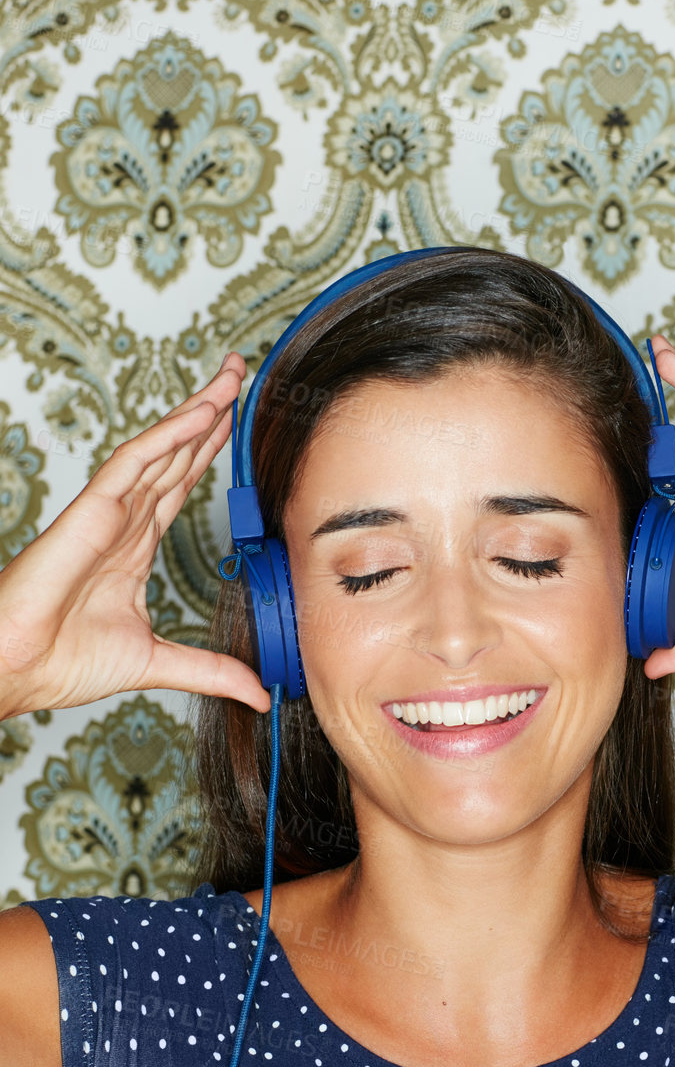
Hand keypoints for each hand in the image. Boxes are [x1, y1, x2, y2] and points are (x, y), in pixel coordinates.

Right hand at [0, 354, 269, 717]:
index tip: (237, 422)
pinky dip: (167, 436)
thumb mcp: (158, 663)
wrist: (17, 670)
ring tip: (230, 377)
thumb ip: (211, 670)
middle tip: (241, 374)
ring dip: (197, 411)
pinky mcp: (90, 511)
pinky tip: (199, 413)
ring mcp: (107, 512)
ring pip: (159, 448)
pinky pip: (132, 463)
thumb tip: (259, 693)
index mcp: (134, 548)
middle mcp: (124, 521)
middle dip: (210, 415)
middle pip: (175, 455)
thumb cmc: (62, 663)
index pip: (180, 486)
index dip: (208, 452)